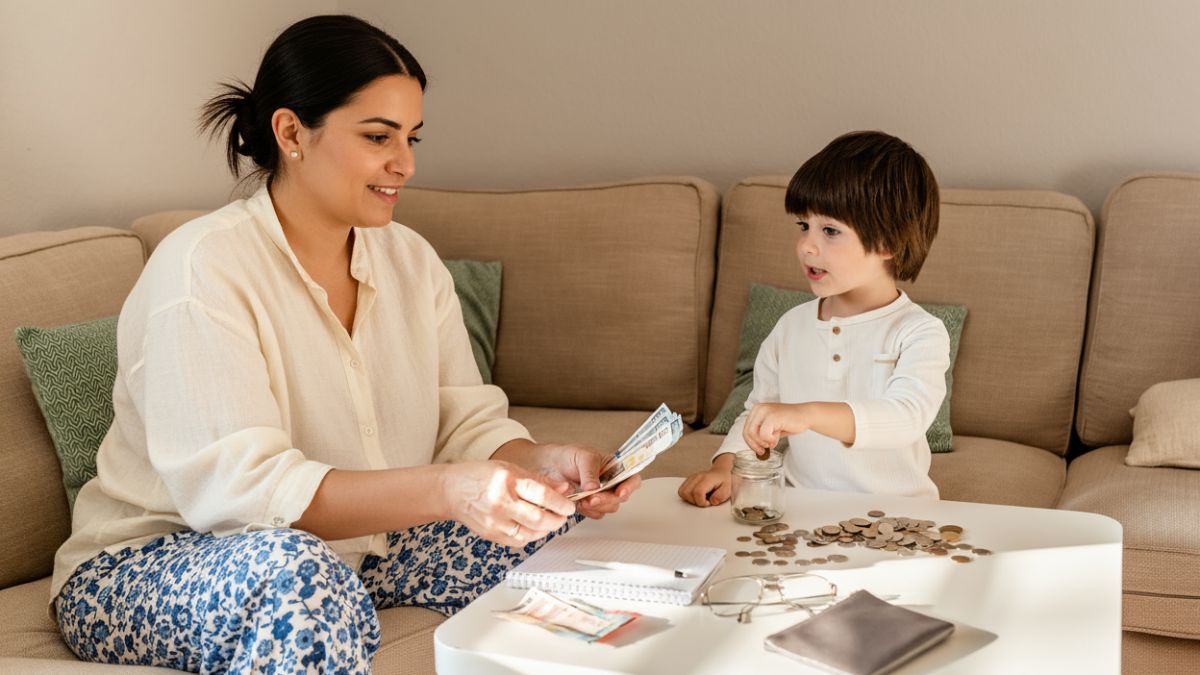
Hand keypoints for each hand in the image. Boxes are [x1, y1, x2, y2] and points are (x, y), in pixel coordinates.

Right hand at [439, 460, 574, 547]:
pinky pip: (519, 541)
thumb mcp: (511, 469)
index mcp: (507, 481)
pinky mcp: (491, 535)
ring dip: (546, 530)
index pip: (540, 494)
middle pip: (538, 519)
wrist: (452, 491)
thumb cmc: (480, 476)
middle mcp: (500, 503)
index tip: (569, 505)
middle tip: (563, 515)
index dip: (560, 503)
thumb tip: (563, 489)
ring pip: (530, 534)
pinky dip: (532, 536)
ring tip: (551, 521)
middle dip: (557, 520)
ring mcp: (495, 521)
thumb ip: (539, 480)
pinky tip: (534, 528)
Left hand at [493, 439, 639, 519]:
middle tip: (593, 498)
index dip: (630, 487)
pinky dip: (588, 511)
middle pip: (620, 497)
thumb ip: (590, 472)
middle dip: (607, 499)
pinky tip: (579, 504)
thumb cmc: (567, 456)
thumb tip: (595, 488)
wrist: (547, 467)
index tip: (620, 492)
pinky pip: (596, 513)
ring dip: (597, 506)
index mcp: (614, 467)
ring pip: (609, 507)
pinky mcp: (590, 505)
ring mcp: (601, 495)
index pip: (632, 478)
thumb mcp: (582, 457)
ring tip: (582, 500)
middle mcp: (611, 482)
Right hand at [678, 455, 733, 505]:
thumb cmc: (723, 481)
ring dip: (689, 499)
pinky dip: (687, 496)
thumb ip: (721, 496)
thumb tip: (712, 501)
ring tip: (700, 498)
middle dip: (695, 501)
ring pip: (682, 492)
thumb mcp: (727, 490)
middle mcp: (697, 477)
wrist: (720, 472)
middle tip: (704, 501)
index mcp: (707, 479)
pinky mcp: (688, 480)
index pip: (697, 492)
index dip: (701, 502)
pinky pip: (681, 490)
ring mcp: (691, 478)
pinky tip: (696, 496)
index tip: (708, 503)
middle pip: (686, 493)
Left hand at [743, 403, 809, 455]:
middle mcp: (758, 408)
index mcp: (756, 410)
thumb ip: (762, 435)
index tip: (759, 450)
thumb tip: (756, 448)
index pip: (746, 429)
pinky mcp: (772, 416)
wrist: (806, 416)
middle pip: (747, 432)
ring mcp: (764, 411)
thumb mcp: (772, 428)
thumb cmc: (790, 422)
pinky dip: (770, 440)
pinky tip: (777, 438)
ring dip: (762, 442)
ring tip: (773, 442)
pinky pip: (763, 434)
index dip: (751, 442)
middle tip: (763, 451)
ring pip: (753, 433)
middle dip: (754, 444)